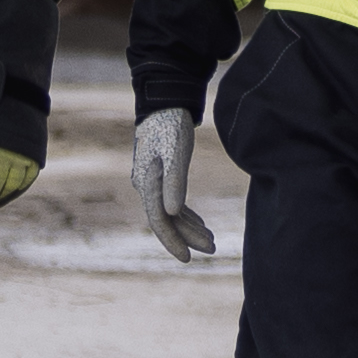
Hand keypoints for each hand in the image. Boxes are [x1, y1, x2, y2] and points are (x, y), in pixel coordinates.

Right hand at [133, 106, 220, 268]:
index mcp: (146, 182)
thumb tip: (172, 213)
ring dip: (189, 227)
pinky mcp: (161, 174)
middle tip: (213, 248)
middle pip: (166, 219)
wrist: (166, 99)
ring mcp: (152, 180)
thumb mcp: (176, 152)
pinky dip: (186, 215)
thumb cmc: (171, 124)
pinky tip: (200, 223)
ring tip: (212, 240)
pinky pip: (172, 203)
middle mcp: (145, 185)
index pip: (159, 220)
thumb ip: (174, 182)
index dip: (172, 241)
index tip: (187, 258)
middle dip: (187, 236)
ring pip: (170, 213)